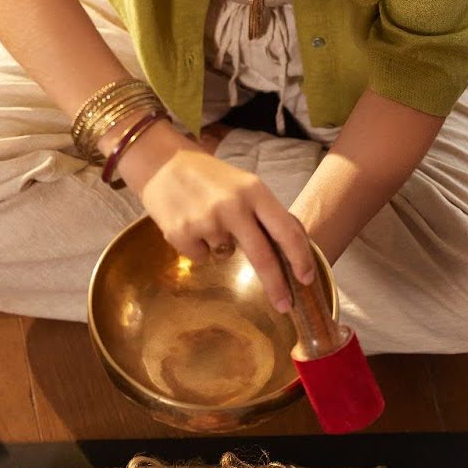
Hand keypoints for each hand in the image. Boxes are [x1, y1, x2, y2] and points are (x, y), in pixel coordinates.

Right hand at [115, 121, 315, 312]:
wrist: (161, 162)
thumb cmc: (209, 177)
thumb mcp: (244, 185)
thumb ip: (264, 214)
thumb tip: (291, 251)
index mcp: (254, 191)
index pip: (286, 230)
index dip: (300, 258)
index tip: (306, 279)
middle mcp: (233, 206)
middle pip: (263, 257)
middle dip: (276, 286)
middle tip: (285, 305)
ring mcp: (206, 221)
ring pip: (226, 255)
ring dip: (221, 246)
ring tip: (206, 219)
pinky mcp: (181, 234)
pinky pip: (201, 257)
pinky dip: (198, 247)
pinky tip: (189, 223)